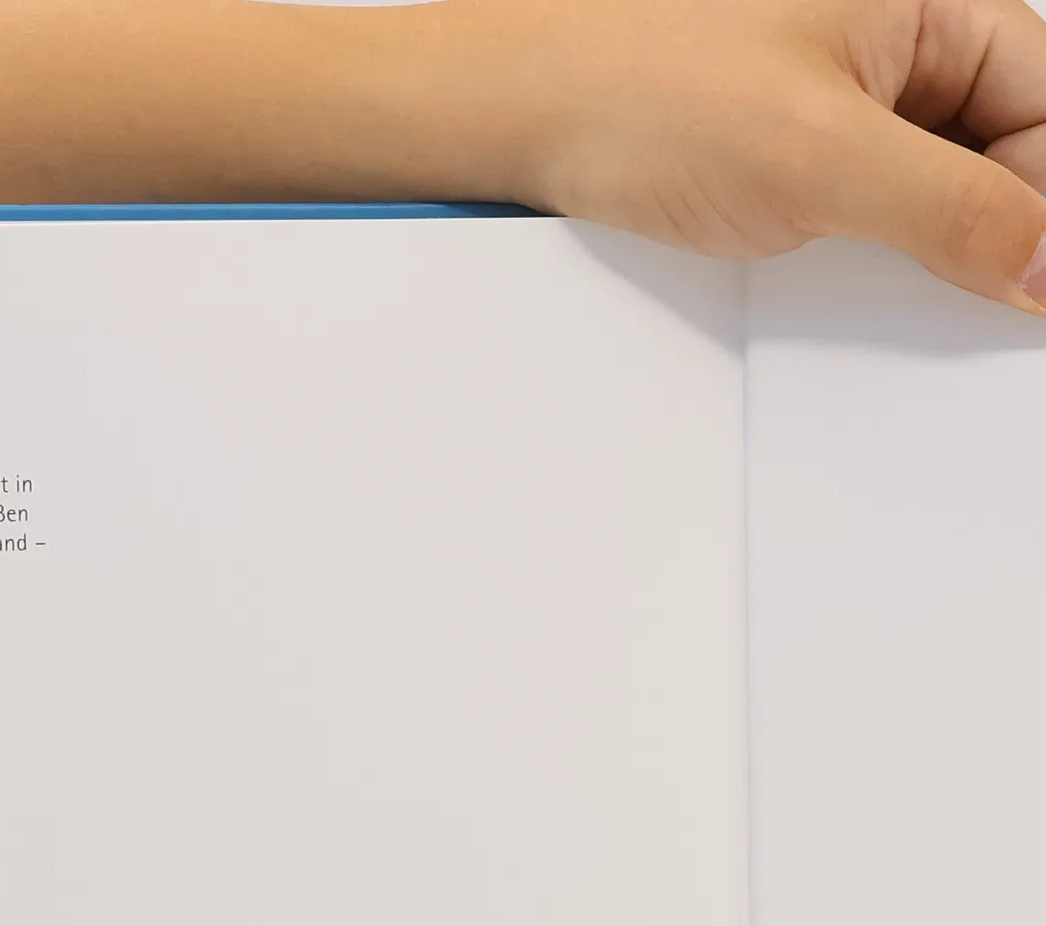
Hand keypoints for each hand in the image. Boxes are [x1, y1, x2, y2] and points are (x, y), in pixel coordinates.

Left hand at [449, 0, 1045, 309]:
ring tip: (920, 305)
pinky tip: (857, 292)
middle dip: (997, 230)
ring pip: (934, 180)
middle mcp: (897, 36)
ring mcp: (840, 92)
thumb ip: (948, 210)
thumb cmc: (641, 92)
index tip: (1035, 297)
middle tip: (987, 314)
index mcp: (932, 3)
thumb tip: (1045, 266)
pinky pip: (865, 201)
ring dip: (934, 248)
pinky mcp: (787, 146)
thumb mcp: (818, 160)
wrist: (512, 109)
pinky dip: (874, 251)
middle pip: (1002, 146)